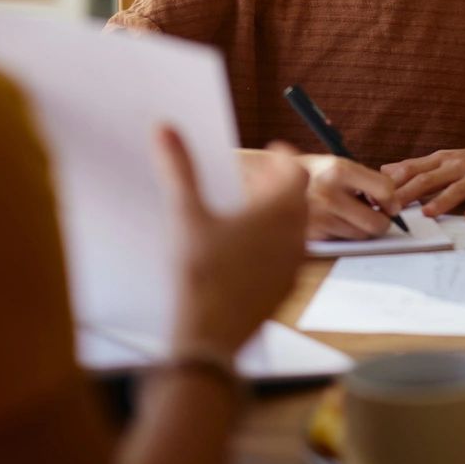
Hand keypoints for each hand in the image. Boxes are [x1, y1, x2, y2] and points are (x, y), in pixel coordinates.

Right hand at [157, 127, 306, 355]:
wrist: (208, 335)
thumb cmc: (200, 274)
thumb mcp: (186, 214)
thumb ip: (178, 168)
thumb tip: (164, 128)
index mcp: (278, 212)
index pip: (296, 172)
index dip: (285, 158)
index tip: (274, 151)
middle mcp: (294, 237)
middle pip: (299, 199)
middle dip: (280, 184)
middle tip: (261, 178)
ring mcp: (293, 266)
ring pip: (296, 229)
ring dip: (280, 214)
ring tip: (252, 211)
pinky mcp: (285, 290)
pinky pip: (289, 256)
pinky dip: (276, 243)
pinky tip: (247, 250)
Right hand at [300, 153, 402, 239]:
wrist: (269, 180)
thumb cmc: (311, 173)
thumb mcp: (338, 164)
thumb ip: (366, 179)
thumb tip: (393, 201)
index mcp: (338, 170)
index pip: (384, 190)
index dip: (392, 199)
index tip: (390, 203)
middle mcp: (328, 194)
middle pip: (376, 223)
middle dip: (382, 221)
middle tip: (379, 216)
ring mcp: (318, 217)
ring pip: (360, 235)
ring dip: (362, 228)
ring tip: (352, 215)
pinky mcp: (311, 234)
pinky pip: (342, 240)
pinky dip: (343, 234)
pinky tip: (335, 221)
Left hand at [382, 137, 464, 219]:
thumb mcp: (447, 159)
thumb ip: (417, 166)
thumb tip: (385, 169)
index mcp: (443, 161)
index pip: (413, 170)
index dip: (393, 182)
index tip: (373, 195)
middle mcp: (458, 166)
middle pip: (429, 179)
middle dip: (408, 193)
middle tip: (390, 207)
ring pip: (458, 188)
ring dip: (442, 200)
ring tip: (428, 213)